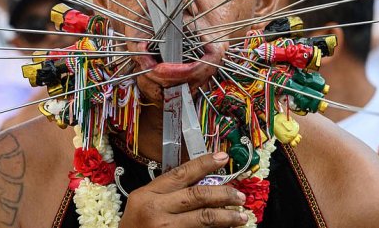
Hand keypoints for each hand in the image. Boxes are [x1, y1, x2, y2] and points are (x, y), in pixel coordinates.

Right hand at [120, 152, 248, 227]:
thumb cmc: (136, 225)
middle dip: (224, 194)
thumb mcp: (145, 201)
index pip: (181, 173)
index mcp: (148, 195)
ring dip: (226, 217)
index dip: (205, 163)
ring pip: (203, 219)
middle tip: (240, 196)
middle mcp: (156, 211)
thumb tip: (205, 179)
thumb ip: (169, 190)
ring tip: (242, 216)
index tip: (223, 157)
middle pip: (197, 196)